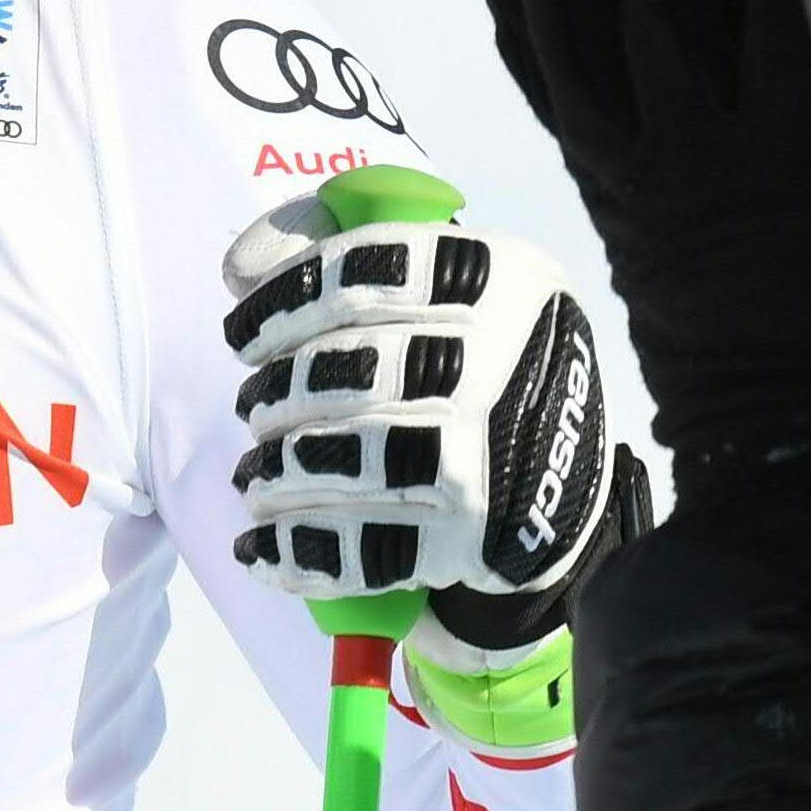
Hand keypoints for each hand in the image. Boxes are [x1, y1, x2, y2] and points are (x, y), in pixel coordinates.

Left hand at [220, 194, 639, 637]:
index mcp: (497, 277)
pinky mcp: (472, 539)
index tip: (242, 336)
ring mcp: (488, 453)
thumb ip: (351, 260)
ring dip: (277, 471)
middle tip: (253, 408)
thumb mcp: (456, 289)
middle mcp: (499, 359)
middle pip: (349, 368)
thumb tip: (240, 267)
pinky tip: (261, 545)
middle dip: (276, 394)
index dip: (283, 303)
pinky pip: (363, 545)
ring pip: (348, 456)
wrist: (571, 490)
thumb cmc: (488, 366)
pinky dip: (298, 550)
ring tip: (255, 477)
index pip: (365, 275)